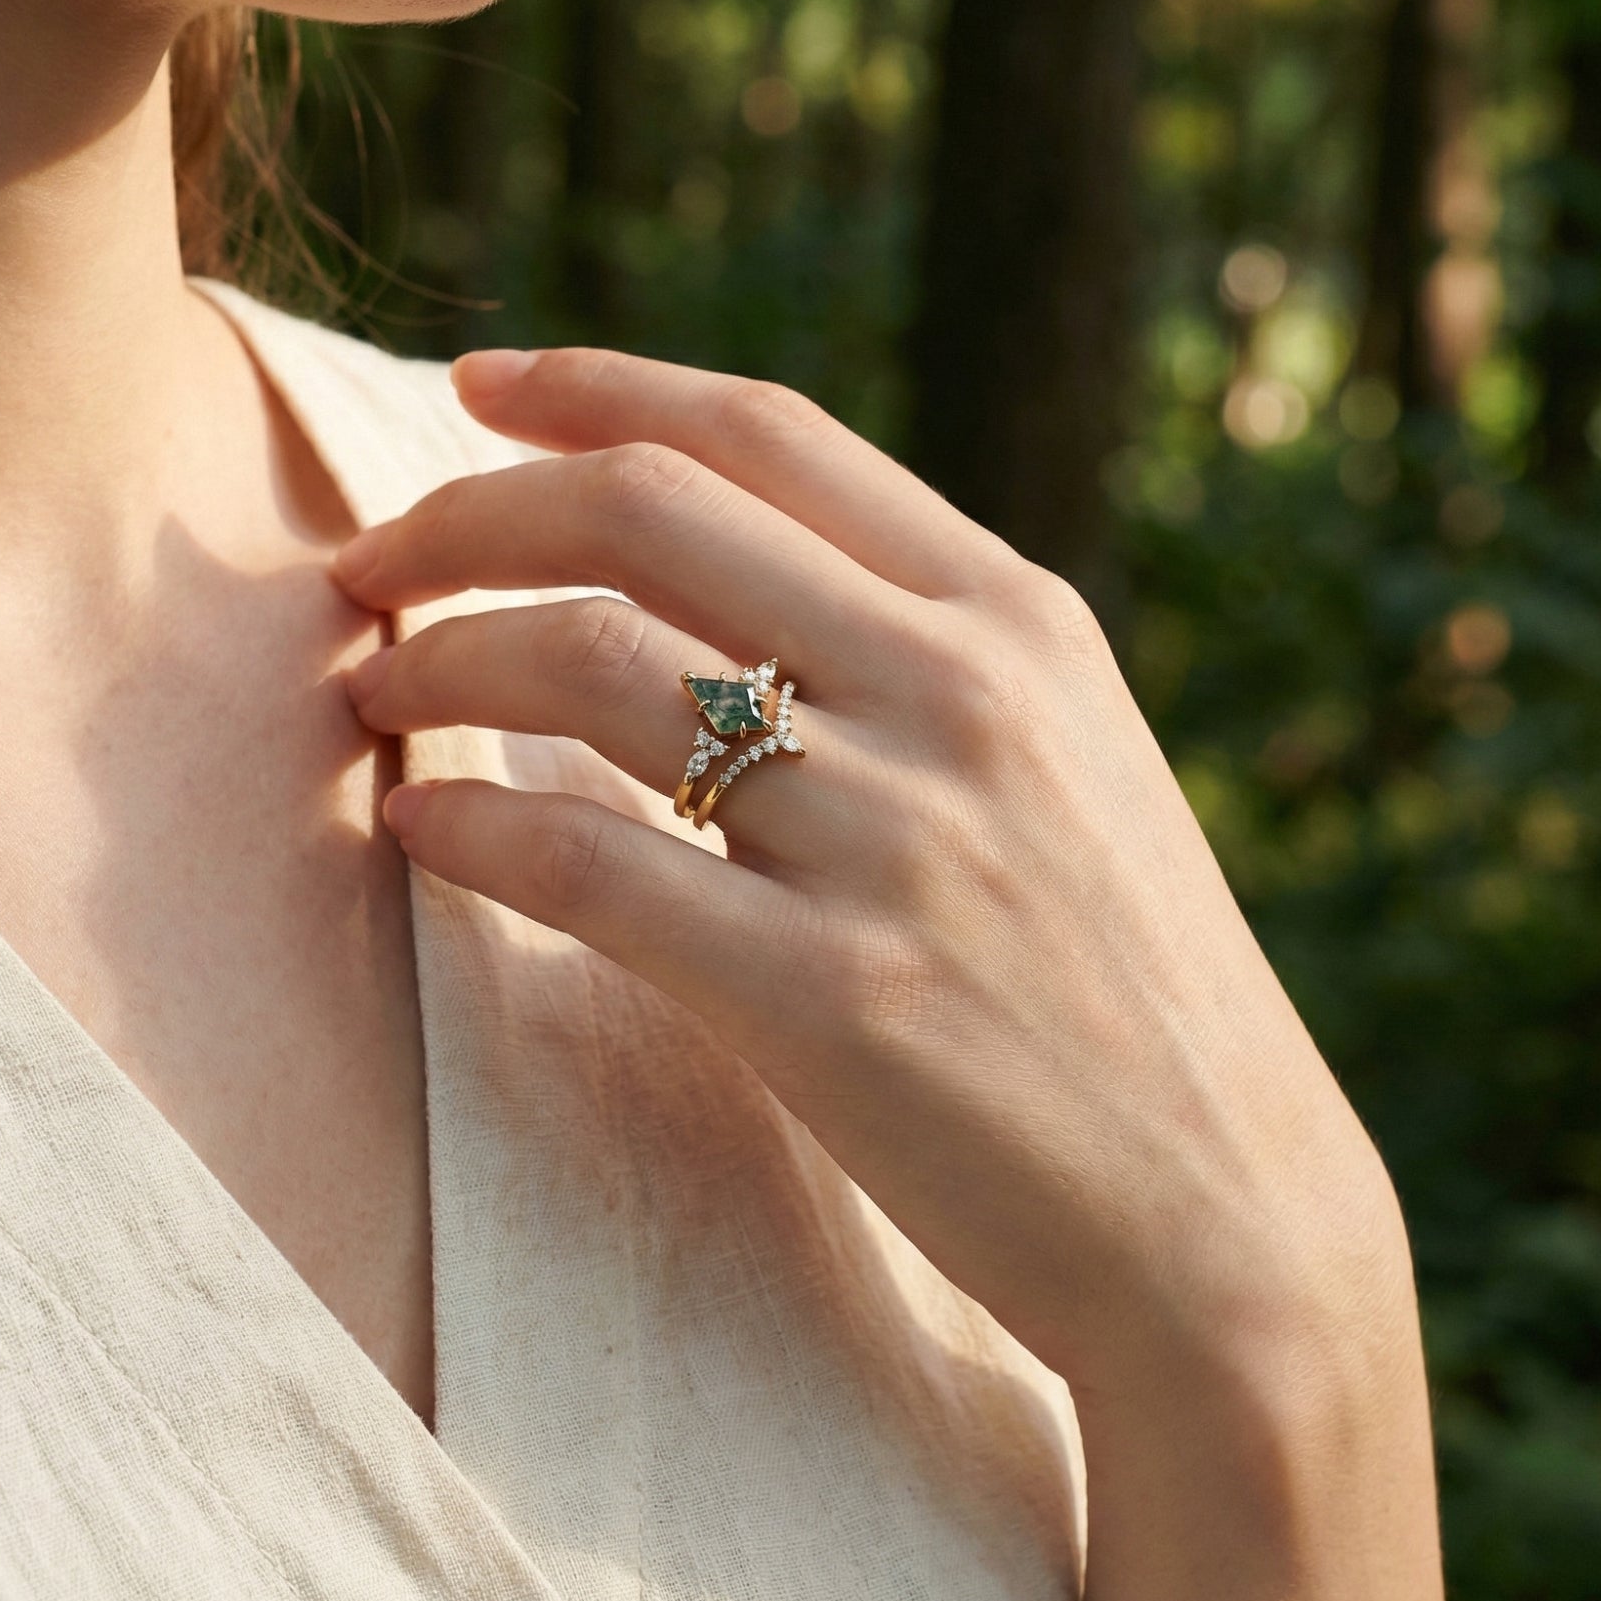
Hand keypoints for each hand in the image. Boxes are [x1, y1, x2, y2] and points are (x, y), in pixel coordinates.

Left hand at [332, 344, 1452, 1600]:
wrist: (1228, 1219)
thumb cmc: (1123, 988)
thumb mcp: (1065, 764)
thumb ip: (918, 656)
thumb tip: (710, 584)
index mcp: (1014, 620)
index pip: (765, 435)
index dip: (597, 386)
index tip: (474, 381)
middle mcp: (958, 696)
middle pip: (643, 515)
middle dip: (466, 512)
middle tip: (372, 561)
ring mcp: (896, 842)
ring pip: (588, 667)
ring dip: (437, 657)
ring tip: (374, 688)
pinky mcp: (831, 998)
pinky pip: (585, 862)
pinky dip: (469, 824)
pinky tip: (418, 823)